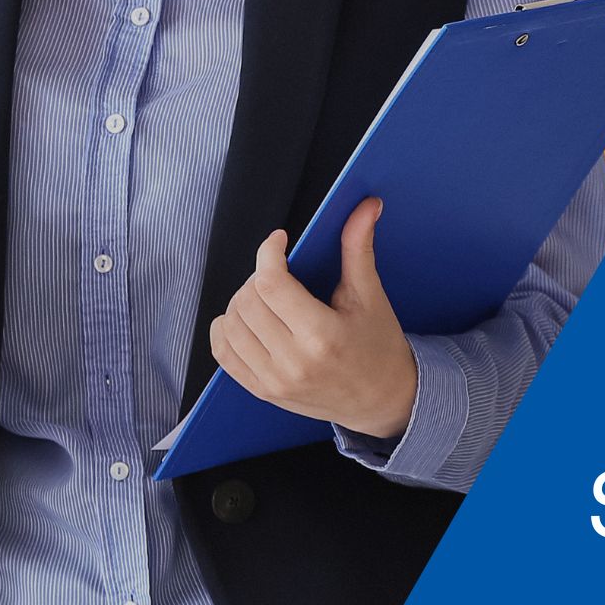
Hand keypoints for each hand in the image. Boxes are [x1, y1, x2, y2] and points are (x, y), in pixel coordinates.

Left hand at [209, 198, 417, 439]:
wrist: (381, 400)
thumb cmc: (378, 345)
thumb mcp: (370, 295)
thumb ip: (358, 247)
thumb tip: (366, 205)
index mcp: (321, 336)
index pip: (271, 284)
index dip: (268, 253)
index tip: (279, 241)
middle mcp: (293, 362)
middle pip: (247, 301)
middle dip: (258, 275)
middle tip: (279, 272)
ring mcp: (273, 381)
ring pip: (230, 325)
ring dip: (242, 300)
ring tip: (266, 296)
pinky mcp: (262, 391)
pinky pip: (223, 353)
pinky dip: (226, 329)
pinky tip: (246, 318)